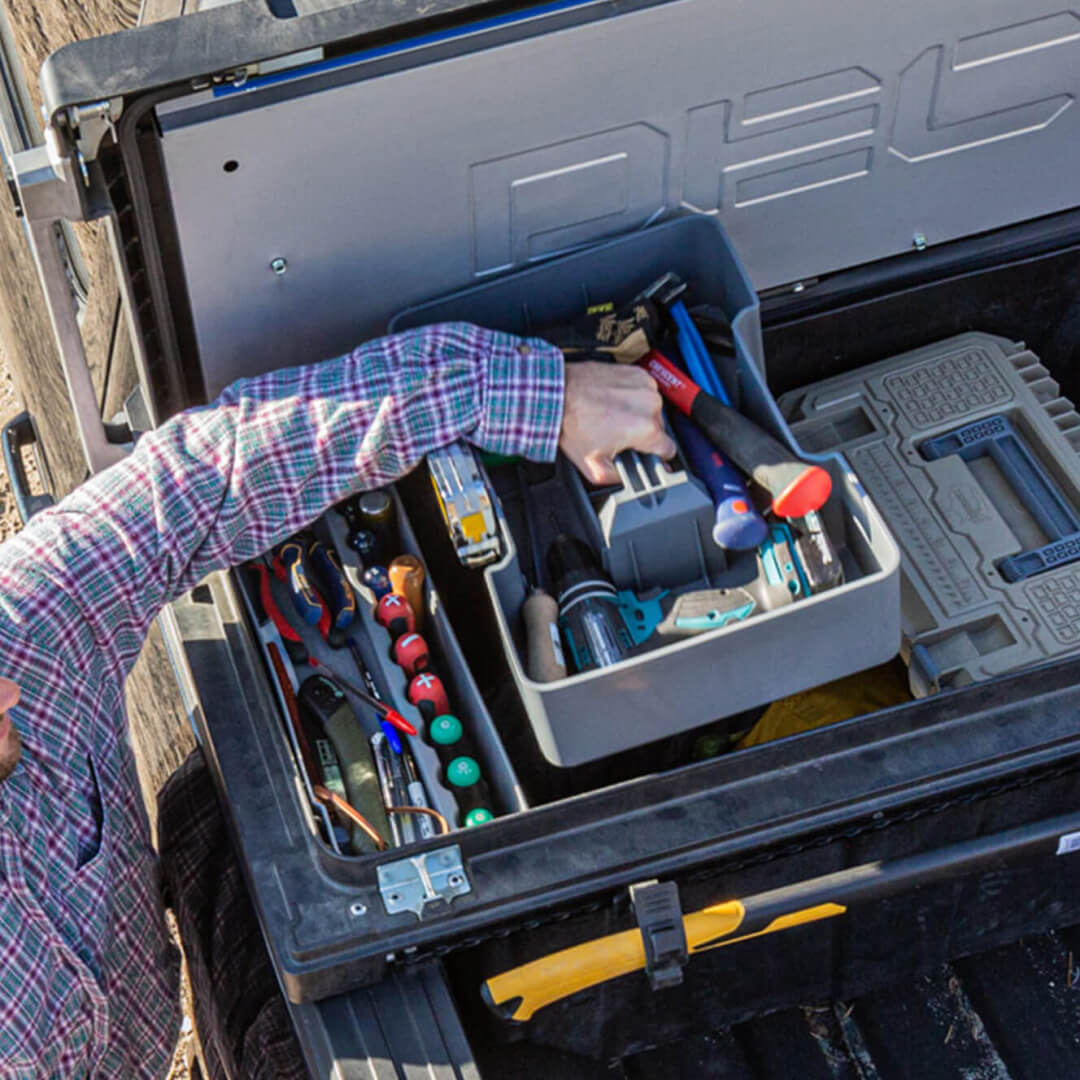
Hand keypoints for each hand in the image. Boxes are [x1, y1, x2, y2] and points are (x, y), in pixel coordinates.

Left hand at [559, 361, 676, 484]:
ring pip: (652, 409)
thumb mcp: (593, 467)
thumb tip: (631, 478)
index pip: (668, 449)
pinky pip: (643, 391)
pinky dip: (632, 397)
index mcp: (646, 428)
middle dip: (642, 434)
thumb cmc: (571, 424)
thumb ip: (620, 477)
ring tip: (612, 417)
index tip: (646, 454)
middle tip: (617, 435)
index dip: (657, 456)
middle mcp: (650, 404)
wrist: (557, 394)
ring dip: (637, 415)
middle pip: (658, 428)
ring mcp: (644, 385)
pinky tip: (613, 402)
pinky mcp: (636, 373)